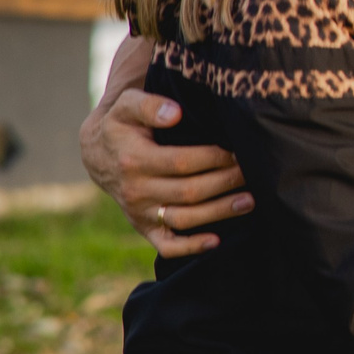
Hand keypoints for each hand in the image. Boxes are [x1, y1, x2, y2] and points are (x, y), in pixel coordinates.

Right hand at [79, 35, 252, 256]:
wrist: (99, 152)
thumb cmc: (123, 124)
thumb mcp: (128, 105)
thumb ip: (150, 105)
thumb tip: (175, 114)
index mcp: (134, 160)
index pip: (181, 162)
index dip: (214, 158)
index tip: (238, 150)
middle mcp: (136, 190)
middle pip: (188, 191)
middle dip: (225, 182)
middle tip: (254, 172)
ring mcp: (139, 212)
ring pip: (184, 219)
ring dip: (219, 212)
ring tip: (250, 201)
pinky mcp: (144, 227)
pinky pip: (166, 244)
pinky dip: (190, 247)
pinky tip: (216, 242)